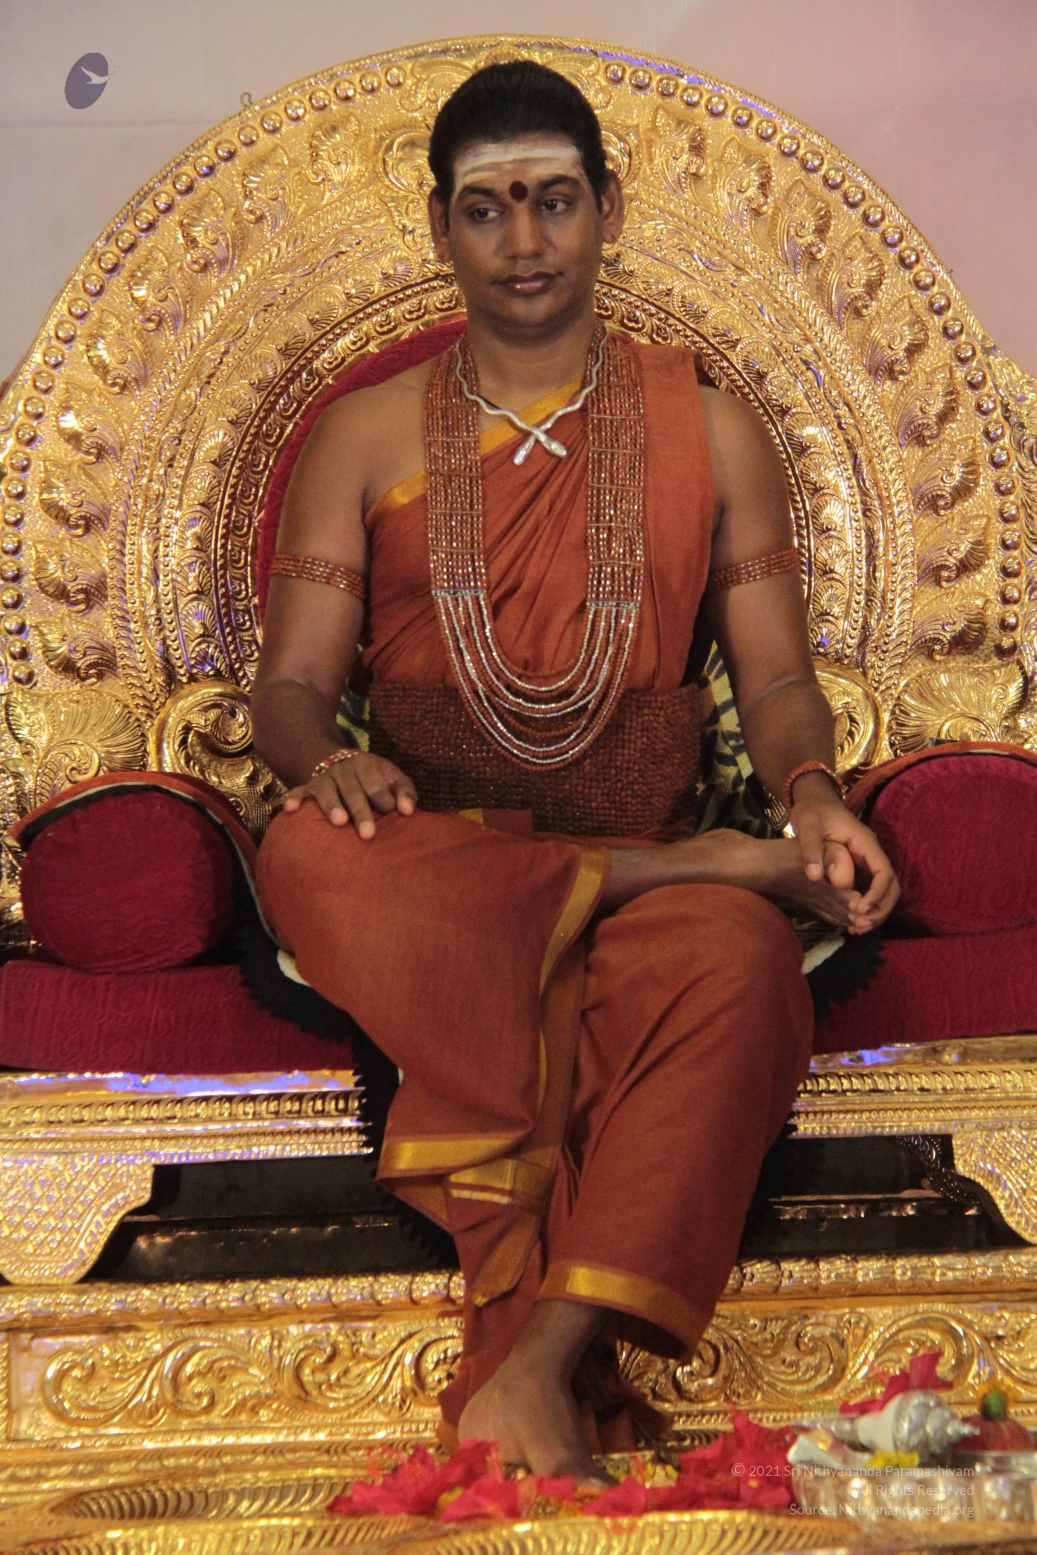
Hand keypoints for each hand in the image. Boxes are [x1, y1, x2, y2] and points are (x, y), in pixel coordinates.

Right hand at [282, 751, 416, 837]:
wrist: (341, 763)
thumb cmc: (374, 778)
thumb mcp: (392, 778)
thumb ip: (404, 792)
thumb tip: (409, 812)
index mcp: (366, 764)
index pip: (376, 784)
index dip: (384, 799)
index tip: (391, 814)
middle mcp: (343, 769)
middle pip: (353, 791)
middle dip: (361, 812)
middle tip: (368, 834)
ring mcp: (324, 778)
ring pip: (327, 792)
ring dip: (332, 806)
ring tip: (339, 822)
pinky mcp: (307, 788)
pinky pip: (299, 792)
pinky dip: (294, 799)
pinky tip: (290, 809)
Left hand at [790, 784, 899, 934]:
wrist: (814, 801)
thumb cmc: (811, 811)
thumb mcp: (806, 825)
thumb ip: (811, 849)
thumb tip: (815, 877)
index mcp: (865, 842)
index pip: (884, 872)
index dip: (877, 895)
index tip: (860, 911)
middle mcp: (872, 853)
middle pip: (891, 886)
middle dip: (880, 909)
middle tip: (858, 926)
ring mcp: (868, 861)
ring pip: (884, 891)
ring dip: (875, 912)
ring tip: (855, 928)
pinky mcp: (860, 868)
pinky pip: (871, 890)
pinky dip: (866, 907)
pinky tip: (850, 920)